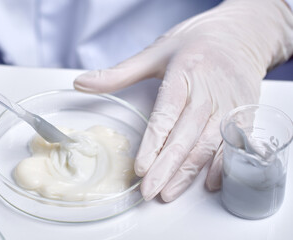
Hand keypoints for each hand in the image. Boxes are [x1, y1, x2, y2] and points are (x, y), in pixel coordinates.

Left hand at [74, 0, 292, 201]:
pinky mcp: (243, 114)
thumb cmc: (194, 44)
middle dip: (166, 167)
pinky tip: (207, 183)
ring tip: (168, 192)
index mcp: (184, 74)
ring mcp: (229, 105)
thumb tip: (81, 83)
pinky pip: (234, 144)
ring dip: (188, 172)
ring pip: (209, 144)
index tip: (140, 167)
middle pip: (186, 136)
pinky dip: (222, 165)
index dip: (153, 143)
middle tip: (149, 190)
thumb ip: (119, 73)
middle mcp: (208, 92)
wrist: (239, 34)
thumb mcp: (155, 52)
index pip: (166, 115)